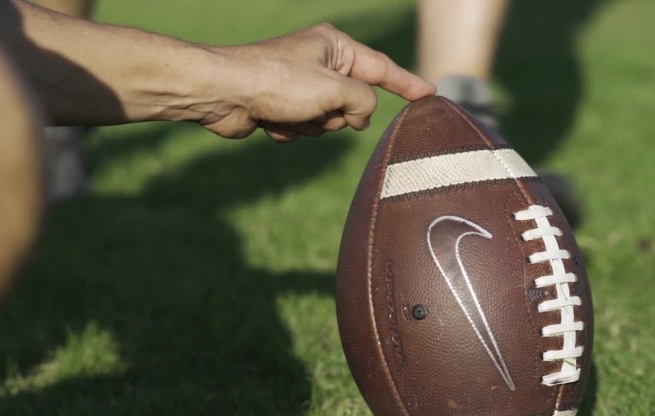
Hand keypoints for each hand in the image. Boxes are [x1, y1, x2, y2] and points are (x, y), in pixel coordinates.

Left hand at [200, 24, 435, 141]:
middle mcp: (320, 63)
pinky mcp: (283, 107)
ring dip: (312, 125)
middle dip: (339, 114)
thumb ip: (363, 101)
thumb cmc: (277, 82)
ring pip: (330, 120)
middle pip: (355, 102)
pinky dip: (291, 130)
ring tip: (289, 113)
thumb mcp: (333, 89)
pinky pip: (305, 129)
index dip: (408, 84)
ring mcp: (301, 86)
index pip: (383, 68)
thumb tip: (361, 115)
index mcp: (335, 46)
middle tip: (321, 110)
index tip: (431, 95)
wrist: (224, 93)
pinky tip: (270, 120)